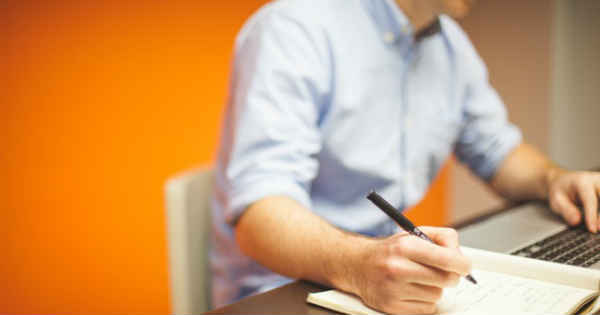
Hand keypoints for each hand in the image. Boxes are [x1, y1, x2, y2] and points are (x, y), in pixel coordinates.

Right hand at [347, 227, 471, 314]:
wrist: (358, 265)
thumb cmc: (390, 250)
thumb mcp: (413, 234)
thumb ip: (442, 238)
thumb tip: (461, 256)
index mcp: (405, 246)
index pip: (447, 259)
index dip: (462, 264)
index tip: (465, 266)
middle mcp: (398, 268)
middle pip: (446, 279)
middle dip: (450, 276)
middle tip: (442, 271)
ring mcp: (394, 289)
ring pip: (437, 295)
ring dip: (433, 288)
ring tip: (418, 279)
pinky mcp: (391, 307)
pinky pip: (427, 308)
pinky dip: (424, 301)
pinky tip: (412, 290)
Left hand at [547, 169, 599, 232]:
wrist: (563, 181)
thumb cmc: (560, 191)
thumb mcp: (556, 200)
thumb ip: (566, 210)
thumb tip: (577, 221)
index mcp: (582, 181)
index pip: (591, 200)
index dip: (592, 216)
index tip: (592, 229)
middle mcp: (596, 180)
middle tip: (598, 228)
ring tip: (598, 226)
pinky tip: (599, 222)